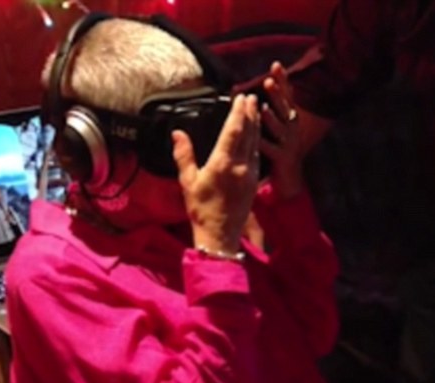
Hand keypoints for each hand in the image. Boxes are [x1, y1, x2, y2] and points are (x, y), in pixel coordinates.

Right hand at [173, 94, 259, 253]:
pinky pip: (256, 155)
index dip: (238, 112)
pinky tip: (256, 136)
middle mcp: (239, 166)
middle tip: (252, 97)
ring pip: (255, 143)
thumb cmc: (201, 210)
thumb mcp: (187, 182)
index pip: (234, 130)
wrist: (220, 234)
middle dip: (250, 113)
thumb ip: (184, 155)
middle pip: (248, 133)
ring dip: (256, 125)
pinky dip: (257, 141)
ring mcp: (249, 174)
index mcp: (222, 164)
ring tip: (256, 110)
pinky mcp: (254, 182)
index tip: (241, 97)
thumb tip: (177, 133)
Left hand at [260, 61, 303, 199]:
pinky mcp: (283, 159)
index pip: (287, 95)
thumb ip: (273, 110)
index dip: (282, 81)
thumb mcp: (279, 127)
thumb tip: (262, 91)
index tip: (276, 65)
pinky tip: (257, 139)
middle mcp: (291, 129)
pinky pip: (273, 150)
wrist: (291, 179)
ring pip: (280, 128)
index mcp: (290, 119)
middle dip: (278, 94)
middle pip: (285, 108)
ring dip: (272, 118)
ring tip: (263, 108)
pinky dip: (265, 144)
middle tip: (269, 81)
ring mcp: (288, 144)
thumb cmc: (282, 151)